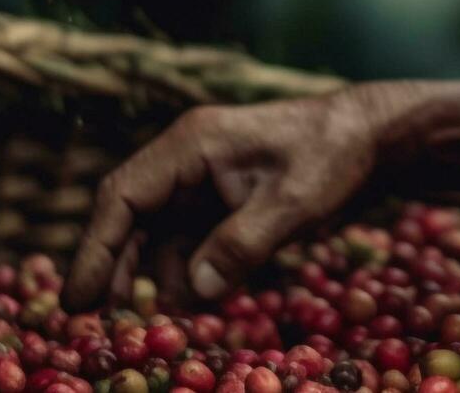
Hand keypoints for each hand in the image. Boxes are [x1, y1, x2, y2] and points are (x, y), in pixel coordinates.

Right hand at [62, 79, 459, 309]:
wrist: (379, 137)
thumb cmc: (336, 155)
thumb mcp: (294, 202)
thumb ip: (241, 245)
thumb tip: (193, 292)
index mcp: (193, 144)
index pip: (123, 196)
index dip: (96, 248)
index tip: (80, 298)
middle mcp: (190, 160)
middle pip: (132, 219)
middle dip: (117, 269)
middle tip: (102, 323)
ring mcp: (208, 181)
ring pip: (163, 236)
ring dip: (160, 277)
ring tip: (167, 322)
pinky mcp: (229, 201)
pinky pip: (195, 240)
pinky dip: (193, 271)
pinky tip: (202, 302)